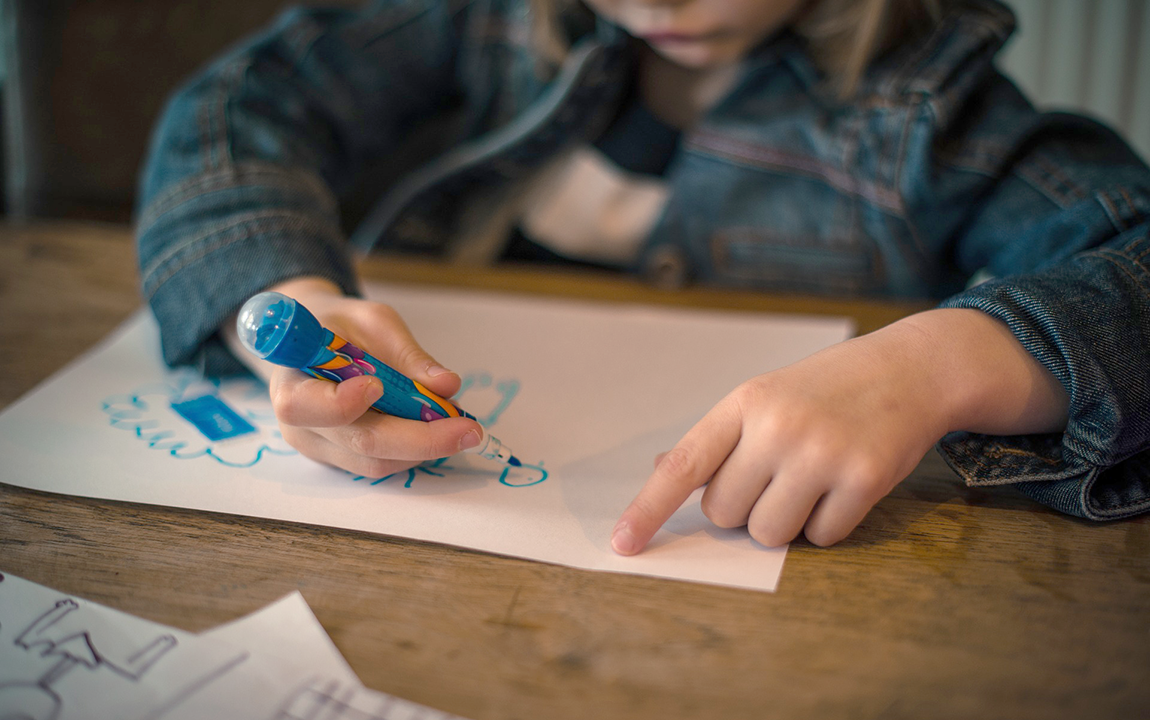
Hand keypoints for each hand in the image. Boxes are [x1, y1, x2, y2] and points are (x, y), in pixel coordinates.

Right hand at [226, 277, 483, 477]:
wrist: (318, 342)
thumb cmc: (342, 326)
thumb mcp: (374, 322)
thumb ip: (407, 354)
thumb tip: (446, 385)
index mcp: (292, 381)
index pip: (305, 406)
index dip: (342, 403)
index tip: (377, 386)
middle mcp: (299, 424)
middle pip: (359, 442)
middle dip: (420, 438)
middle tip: (467, 429)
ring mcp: (321, 448)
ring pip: (377, 462)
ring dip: (425, 447)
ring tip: (459, 424)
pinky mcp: (342, 460)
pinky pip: (383, 464)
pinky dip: (416, 450)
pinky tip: (438, 429)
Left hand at [611, 309, 1069, 552]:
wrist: (910, 368)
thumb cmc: (825, 389)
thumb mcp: (765, 395)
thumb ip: (718, 438)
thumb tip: (660, 472)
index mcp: (743, 403)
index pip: (683, 466)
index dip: (648, 509)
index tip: (622, 543)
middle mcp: (777, 426)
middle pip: (725, 514)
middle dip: (744, 509)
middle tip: (777, 475)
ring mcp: (821, 452)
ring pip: (768, 533)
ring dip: (785, 522)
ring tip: (810, 481)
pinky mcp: (864, 478)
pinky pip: (822, 538)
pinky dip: (828, 524)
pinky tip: (844, 485)